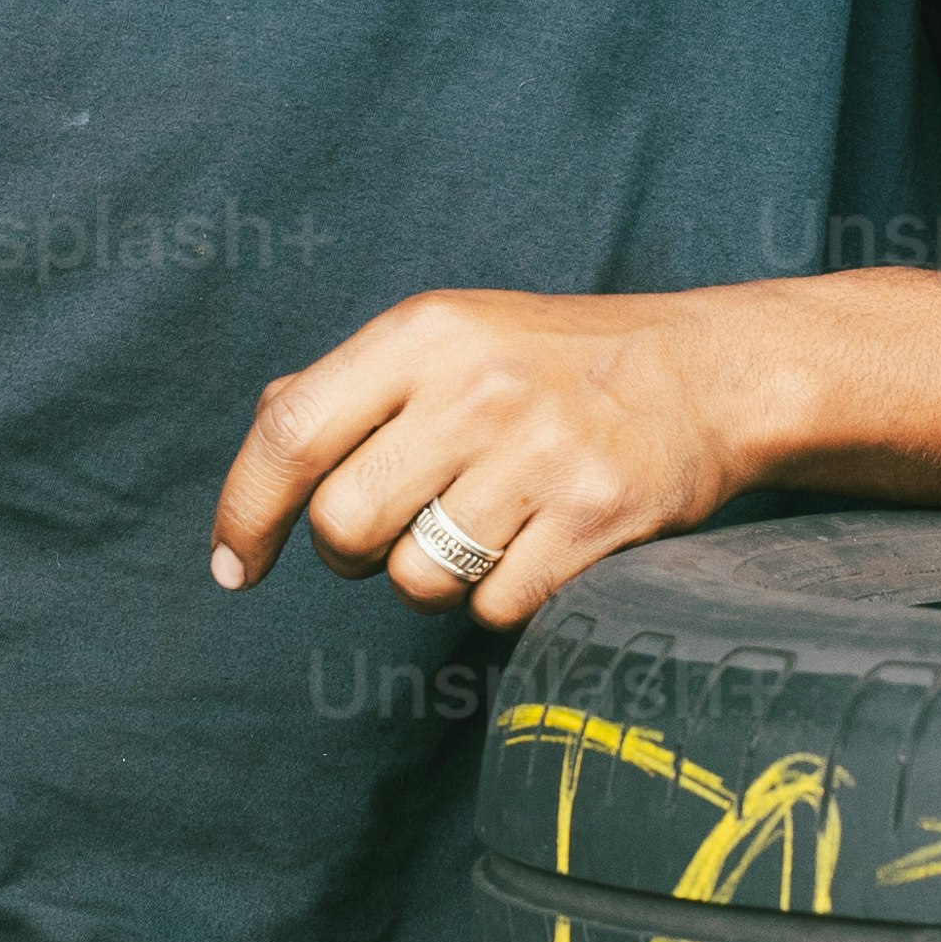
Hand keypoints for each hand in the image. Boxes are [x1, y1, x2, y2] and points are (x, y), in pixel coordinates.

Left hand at [207, 287, 771, 639]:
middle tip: (392, 533)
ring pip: (416, 580)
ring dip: (431, 580)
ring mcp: (539, 454)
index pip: (290, 432)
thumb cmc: (554, 361)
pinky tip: (532, 549)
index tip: (233, 566)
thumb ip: (351, 383)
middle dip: (350, 554)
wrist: (707, 373)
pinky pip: (493, 608)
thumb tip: (263, 440)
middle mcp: (475, 388)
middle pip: (343, 525)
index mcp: (422, 334)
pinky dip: (498, 599)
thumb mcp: (449, 336)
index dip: (244, 511)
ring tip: (478, 530)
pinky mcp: (594, 518)